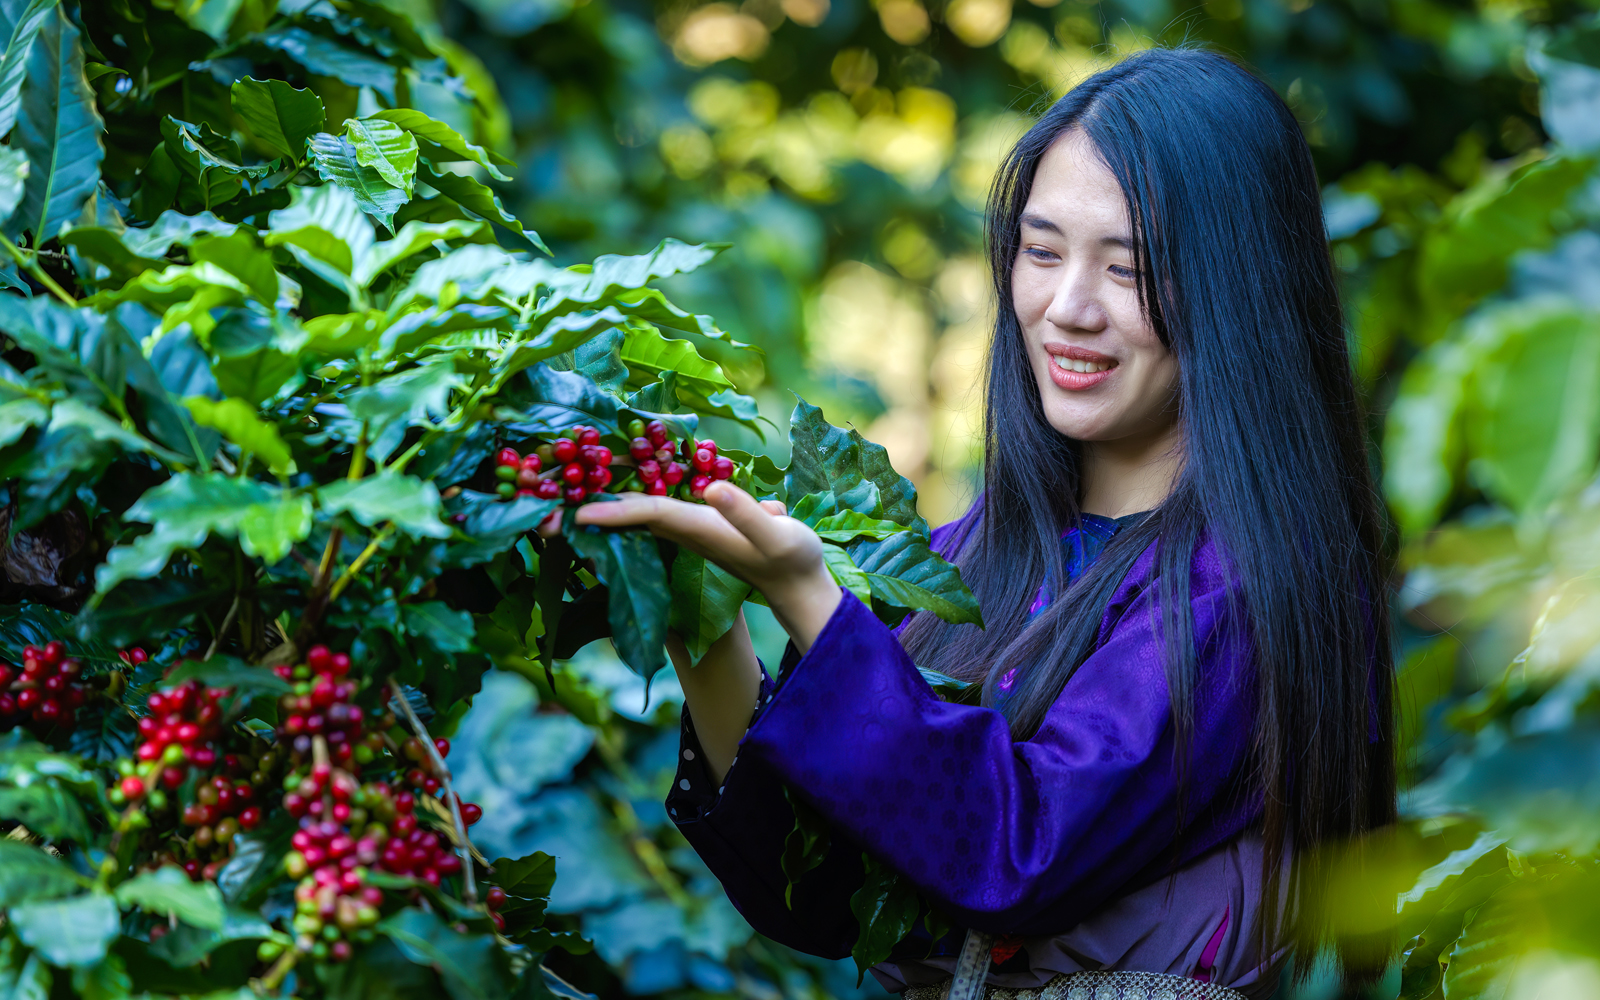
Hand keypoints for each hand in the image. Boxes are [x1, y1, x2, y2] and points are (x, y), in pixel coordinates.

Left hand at [573, 482, 842, 651]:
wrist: (798, 584)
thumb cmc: (790, 558)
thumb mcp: (776, 532)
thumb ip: (746, 513)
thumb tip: (712, 488)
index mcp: (699, 529)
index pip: (648, 515)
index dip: (613, 512)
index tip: (576, 513)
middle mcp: (686, 532)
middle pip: (631, 517)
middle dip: (591, 514)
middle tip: (545, 512)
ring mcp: (688, 533)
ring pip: (637, 516)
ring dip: (601, 510)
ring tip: (560, 501)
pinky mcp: (695, 529)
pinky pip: (652, 514)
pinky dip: (625, 507)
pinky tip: (608, 498)